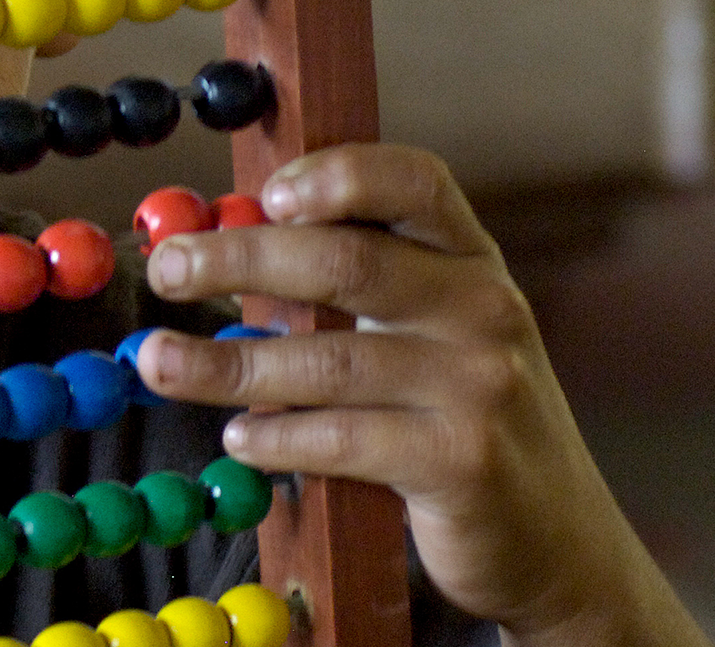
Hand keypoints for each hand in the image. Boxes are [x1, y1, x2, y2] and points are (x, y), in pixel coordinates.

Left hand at [132, 144, 708, 646]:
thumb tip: (216, 248)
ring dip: (225, 362)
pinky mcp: (463, 462)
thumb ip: (355, 284)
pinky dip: (276, 437)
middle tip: (165, 270)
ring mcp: (481, 386)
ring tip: (158, 362)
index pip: (415, 183)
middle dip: (238, 259)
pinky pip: (343, 438)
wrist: (557, 538)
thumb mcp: (432, 330)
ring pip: (326, 360)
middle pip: (345, 261)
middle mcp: (485, 309)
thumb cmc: (461, 416)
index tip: (263, 191)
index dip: (337, 176)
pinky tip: (237, 438)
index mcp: (472, 260)